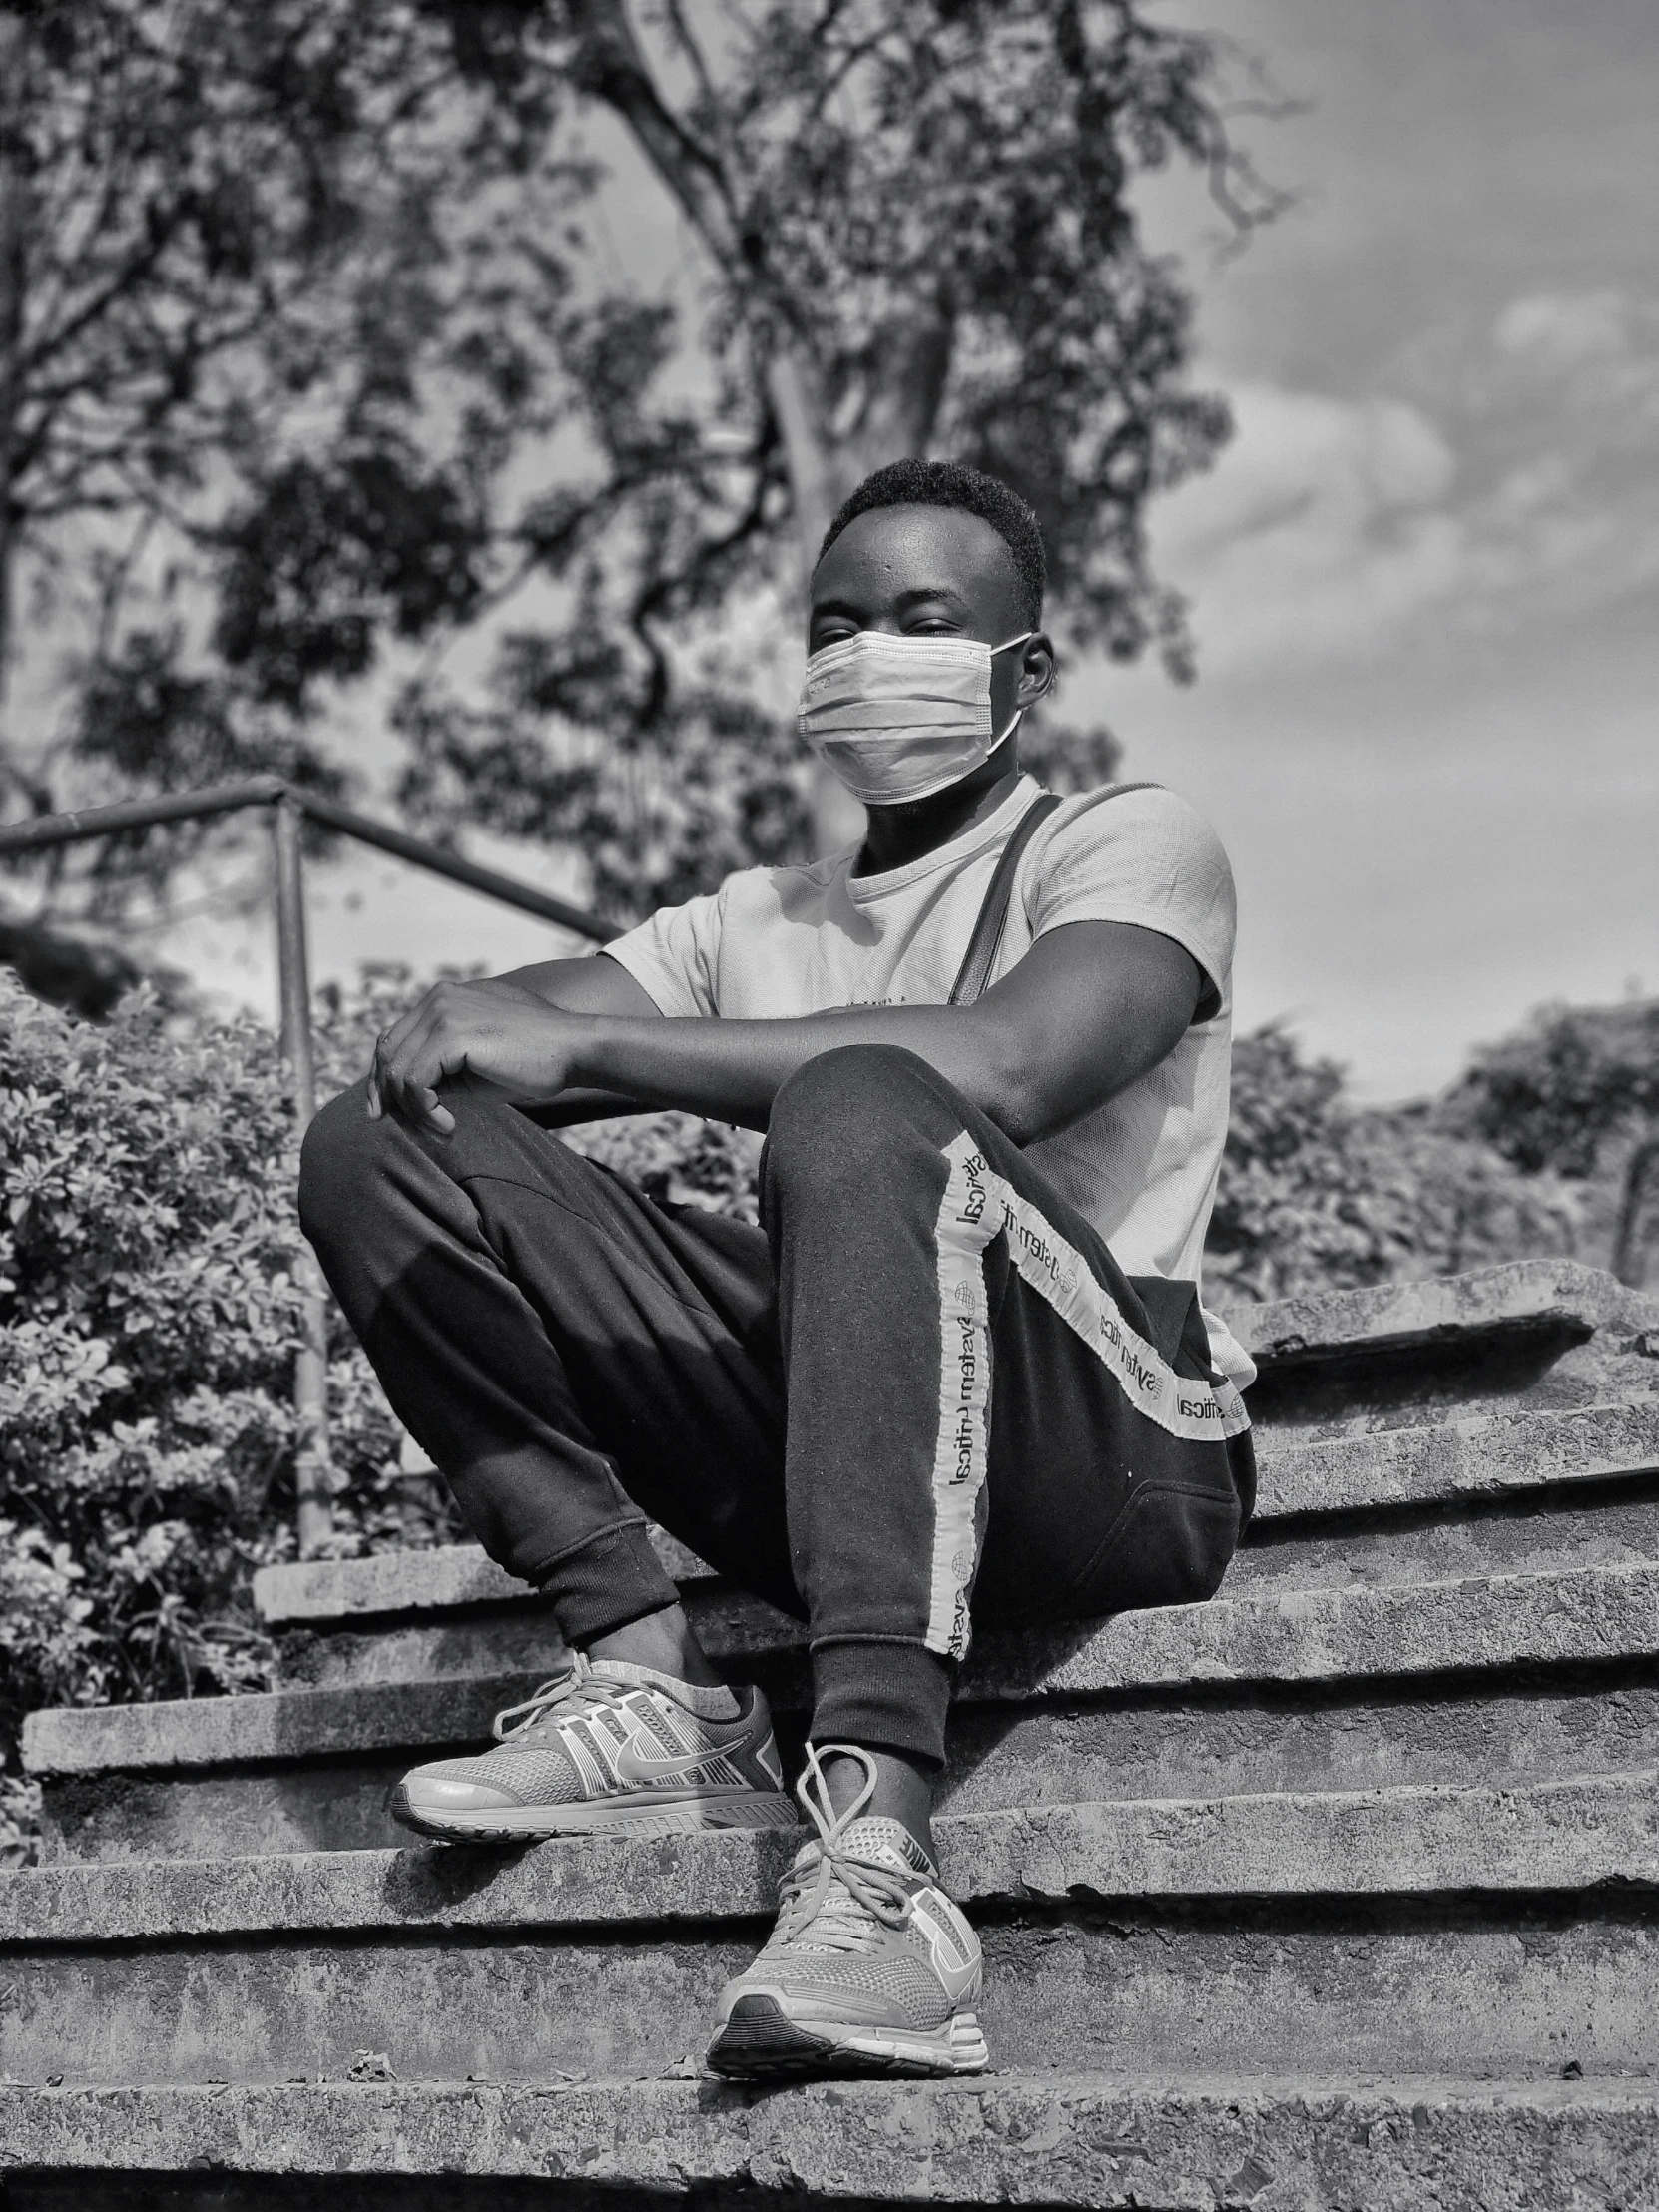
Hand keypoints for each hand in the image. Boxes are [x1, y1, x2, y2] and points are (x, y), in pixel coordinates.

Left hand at [368, 978, 583, 1135]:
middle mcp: (438, 998)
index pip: (393, 1039)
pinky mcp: (451, 1035)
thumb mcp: (476, 1060)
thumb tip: (402, 1095)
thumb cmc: (534, 1059)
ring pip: (398, 1073)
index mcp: (443, 998)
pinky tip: (449, 1128)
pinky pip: (415, 1084)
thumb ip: (441, 1065)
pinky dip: (425, 1113)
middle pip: (386, 1055)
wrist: (575, 1050)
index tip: (385, 1115)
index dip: (382, 1080)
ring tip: (441, 1134)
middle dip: (391, 1101)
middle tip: (416, 1134)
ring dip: (413, 1114)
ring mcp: (443, 1013)